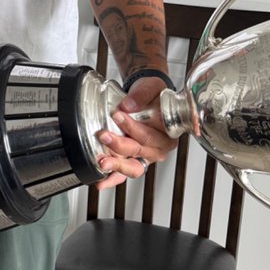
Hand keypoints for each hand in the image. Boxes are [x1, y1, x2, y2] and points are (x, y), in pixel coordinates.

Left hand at [93, 75, 176, 190]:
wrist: (148, 97)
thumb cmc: (153, 94)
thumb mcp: (152, 87)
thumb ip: (142, 94)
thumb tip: (128, 106)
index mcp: (168, 132)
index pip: (151, 133)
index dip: (133, 126)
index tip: (118, 115)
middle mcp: (159, 148)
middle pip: (139, 150)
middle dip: (119, 144)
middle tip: (104, 136)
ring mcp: (146, 156)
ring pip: (133, 167)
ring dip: (117, 165)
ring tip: (103, 162)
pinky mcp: (133, 160)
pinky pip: (124, 174)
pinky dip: (112, 179)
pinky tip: (101, 183)